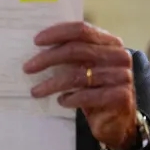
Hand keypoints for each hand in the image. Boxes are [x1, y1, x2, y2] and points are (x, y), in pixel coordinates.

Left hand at [23, 21, 136, 149]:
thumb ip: (71, 52)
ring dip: (51, 84)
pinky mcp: (120, 97)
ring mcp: (122, 76)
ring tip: (35, 91)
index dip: (57, 33)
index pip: (81, 30)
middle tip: (27, 68)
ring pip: (76, 76)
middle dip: (47, 58)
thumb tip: (36, 45)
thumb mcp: (85, 66)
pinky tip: (61, 101)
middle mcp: (119, 56)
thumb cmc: (95, 87)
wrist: (118, 119)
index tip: (36, 41)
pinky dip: (69, 99)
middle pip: (75, 50)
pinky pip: (86, 96)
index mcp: (110, 42)